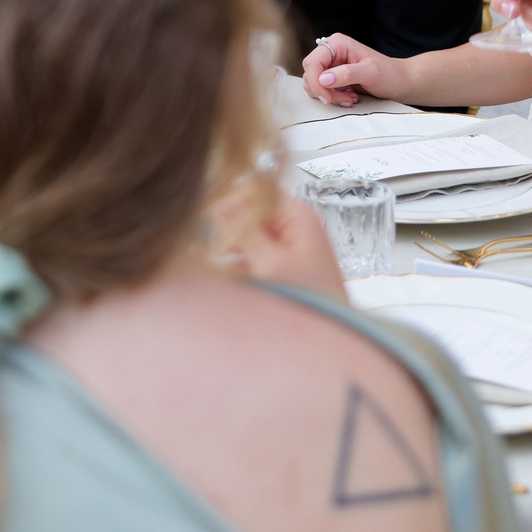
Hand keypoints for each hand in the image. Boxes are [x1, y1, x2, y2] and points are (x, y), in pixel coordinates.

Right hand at [204, 178, 345, 297]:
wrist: (329, 341)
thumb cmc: (314, 304)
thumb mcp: (271, 263)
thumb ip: (243, 231)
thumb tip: (219, 204)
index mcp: (297, 217)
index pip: (255, 190)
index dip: (229, 200)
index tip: (205, 215)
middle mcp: (294, 229)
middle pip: (249, 213)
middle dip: (225, 227)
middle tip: (202, 241)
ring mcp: (287, 250)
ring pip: (247, 237)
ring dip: (227, 248)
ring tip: (206, 260)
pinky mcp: (281, 271)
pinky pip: (251, 258)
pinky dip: (235, 265)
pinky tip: (219, 277)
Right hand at [301, 33, 404, 106]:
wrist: (401, 83)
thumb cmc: (390, 74)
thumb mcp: (371, 73)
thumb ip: (347, 74)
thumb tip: (324, 79)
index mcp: (338, 44)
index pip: (313, 62)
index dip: (316, 81)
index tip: (326, 97)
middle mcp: (332, 52)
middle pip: (310, 73)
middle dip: (324, 90)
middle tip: (344, 98)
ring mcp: (331, 65)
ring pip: (314, 83)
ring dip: (329, 95)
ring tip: (349, 98)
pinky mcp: (333, 77)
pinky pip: (321, 89)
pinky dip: (333, 97)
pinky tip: (348, 97)